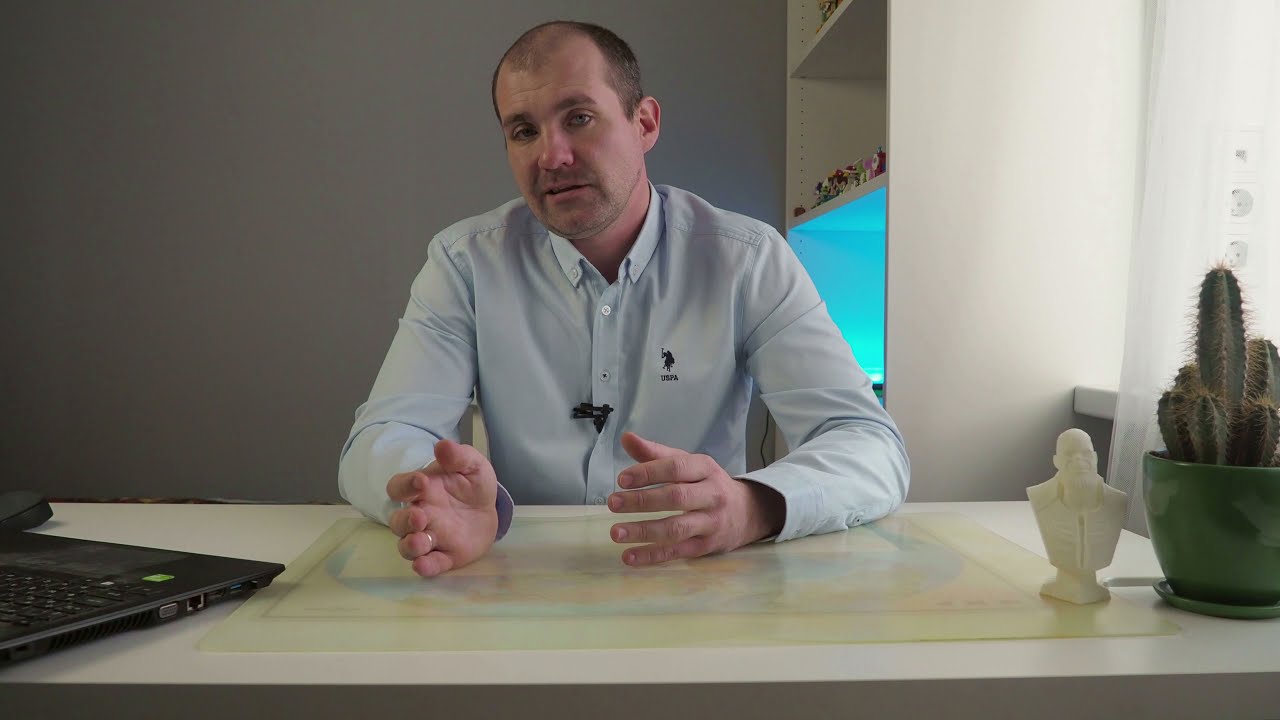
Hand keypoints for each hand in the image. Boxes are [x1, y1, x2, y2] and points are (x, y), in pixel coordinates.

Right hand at [386, 439, 498, 576]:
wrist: (490, 509)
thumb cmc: (472, 484)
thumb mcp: (472, 465)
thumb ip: (458, 456)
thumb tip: (442, 445)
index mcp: (421, 490)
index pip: (399, 487)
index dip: (405, 485)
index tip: (421, 481)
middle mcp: (420, 515)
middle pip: (398, 522)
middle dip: (405, 520)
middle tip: (420, 516)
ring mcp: (431, 538)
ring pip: (408, 546)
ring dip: (410, 546)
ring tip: (420, 542)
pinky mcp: (446, 556)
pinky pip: (430, 564)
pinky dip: (425, 567)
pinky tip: (423, 566)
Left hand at [607, 432, 785, 565]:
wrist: (748, 513)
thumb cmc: (708, 484)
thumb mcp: (689, 464)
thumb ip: (656, 454)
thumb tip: (625, 438)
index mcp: (705, 469)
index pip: (676, 468)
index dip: (649, 472)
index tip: (622, 479)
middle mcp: (711, 495)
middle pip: (676, 498)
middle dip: (642, 501)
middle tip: (613, 502)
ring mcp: (710, 523)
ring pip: (676, 529)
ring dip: (644, 531)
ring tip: (616, 533)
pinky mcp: (706, 547)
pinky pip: (677, 552)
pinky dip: (652, 556)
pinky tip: (629, 556)